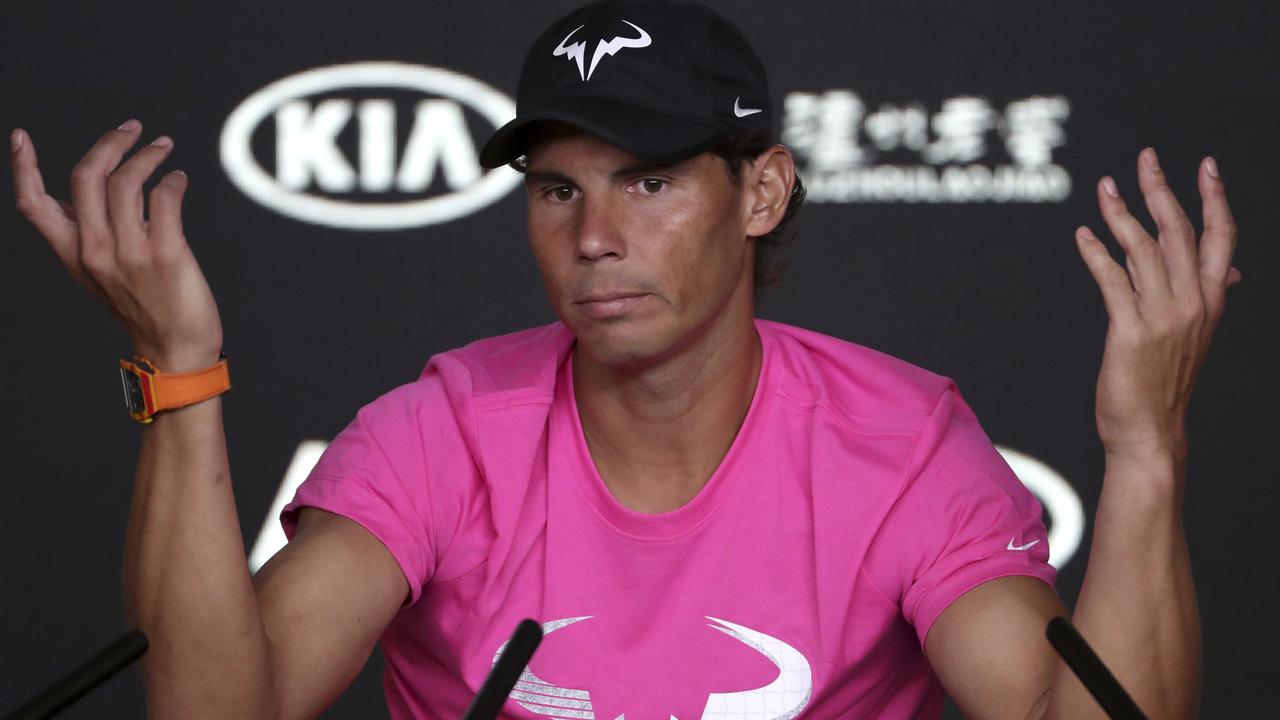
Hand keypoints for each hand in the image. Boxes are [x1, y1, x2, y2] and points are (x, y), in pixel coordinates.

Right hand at [11, 120, 222, 371]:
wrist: (175, 349)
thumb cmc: (144, 307)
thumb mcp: (98, 273)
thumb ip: (85, 234)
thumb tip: (84, 190)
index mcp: (72, 254)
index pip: (34, 205)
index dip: (23, 168)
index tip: (20, 137)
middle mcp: (95, 251)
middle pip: (85, 176)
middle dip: (109, 143)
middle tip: (131, 129)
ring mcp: (130, 252)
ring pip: (126, 181)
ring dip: (148, 155)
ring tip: (163, 148)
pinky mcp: (166, 254)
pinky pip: (164, 198)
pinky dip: (173, 180)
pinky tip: (178, 179)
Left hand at [1074, 148, 1239, 460]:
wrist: (1151, 431)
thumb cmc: (1164, 383)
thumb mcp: (1194, 337)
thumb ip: (1204, 298)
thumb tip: (1227, 273)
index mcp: (1210, 301)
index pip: (1222, 239)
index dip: (1215, 199)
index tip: (1206, 165)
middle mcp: (1193, 304)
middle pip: (1180, 232)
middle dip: (1161, 190)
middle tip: (1146, 157)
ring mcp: (1163, 317)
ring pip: (1143, 249)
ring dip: (1121, 213)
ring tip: (1105, 187)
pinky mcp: (1131, 331)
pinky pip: (1112, 279)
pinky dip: (1095, 252)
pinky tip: (1083, 234)